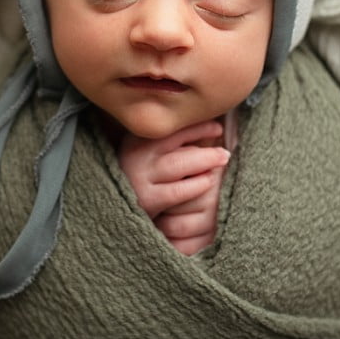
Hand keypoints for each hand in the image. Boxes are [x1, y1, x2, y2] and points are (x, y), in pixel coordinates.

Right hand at [119, 121, 228, 252]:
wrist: (114, 212)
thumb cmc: (143, 180)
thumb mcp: (149, 156)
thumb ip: (171, 143)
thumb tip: (208, 128)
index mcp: (137, 139)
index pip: (171, 128)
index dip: (197, 126)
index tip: (217, 128)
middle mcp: (135, 156)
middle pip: (175, 142)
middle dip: (204, 144)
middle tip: (225, 152)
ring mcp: (138, 178)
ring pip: (178, 164)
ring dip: (205, 161)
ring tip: (222, 162)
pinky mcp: (146, 200)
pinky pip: (178, 191)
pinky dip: (196, 185)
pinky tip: (207, 182)